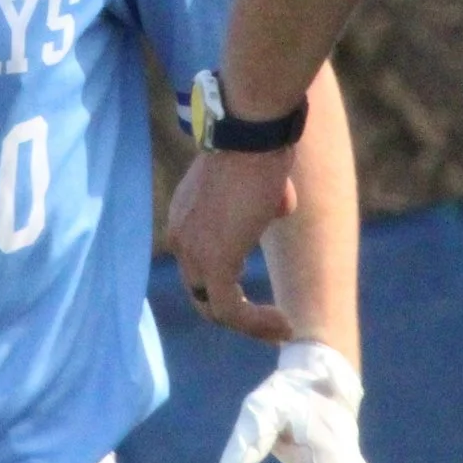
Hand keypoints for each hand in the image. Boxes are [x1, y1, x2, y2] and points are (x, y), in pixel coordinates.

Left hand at [168, 147, 297, 341]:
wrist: (253, 135)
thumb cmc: (259, 146)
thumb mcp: (255, 179)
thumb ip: (259, 201)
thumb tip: (277, 206)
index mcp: (184, 216)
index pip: (197, 265)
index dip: (226, 284)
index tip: (255, 296)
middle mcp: (179, 236)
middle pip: (201, 292)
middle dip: (234, 310)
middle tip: (268, 322)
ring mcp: (193, 252)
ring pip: (216, 308)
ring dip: (251, 324)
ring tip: (282, 327)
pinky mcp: (216, 263)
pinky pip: (232, 310)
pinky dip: (256, 324)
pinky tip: (283, 324)